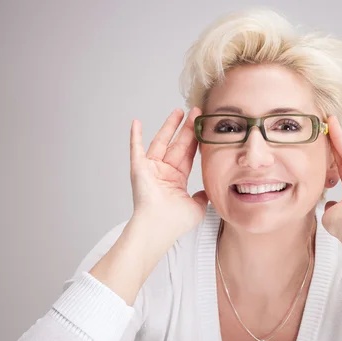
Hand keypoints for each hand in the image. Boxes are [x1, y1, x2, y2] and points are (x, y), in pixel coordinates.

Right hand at [129, 107, 207, 237]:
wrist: (159, 227)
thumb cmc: (175, 222)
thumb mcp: (197, 208)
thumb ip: (203, 197)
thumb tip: (206, 192)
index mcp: (176, 179)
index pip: (188, 155)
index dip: (196, 140)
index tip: (202, 127)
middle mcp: (163, 172)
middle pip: (178, 144)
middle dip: (187, 128)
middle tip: (195, 112)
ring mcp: (151, 169)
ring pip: (161, 142)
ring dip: (169, 126)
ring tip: (178, 111)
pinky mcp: (139, 169)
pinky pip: (136, 149)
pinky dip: (135, 136)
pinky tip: (136, 122)